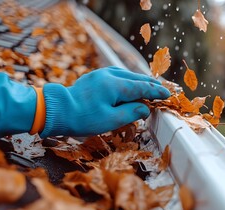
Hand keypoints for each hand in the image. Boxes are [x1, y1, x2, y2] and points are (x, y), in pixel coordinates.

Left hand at [40, 67, 169, 136]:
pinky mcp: (95, 77)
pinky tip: (131, 84)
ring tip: (150, 86)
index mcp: (115, 85)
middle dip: (150, 85)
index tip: (167, 95)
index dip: (156, 92)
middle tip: (162, 90)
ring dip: (140, 81)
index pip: (142, 88)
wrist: (57, 110)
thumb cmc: (83, 118)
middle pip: (136, 78)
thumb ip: (131, 113)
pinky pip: (118, 75)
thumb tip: (145, 108)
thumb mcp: (110, 120)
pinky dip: (129, 80)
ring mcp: (101, 74)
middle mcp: (110, 75)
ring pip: (127, 75)